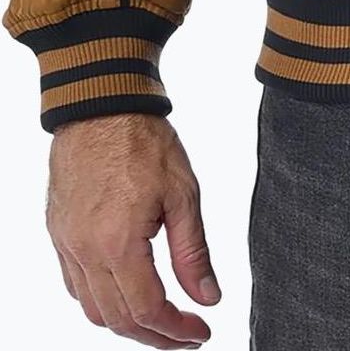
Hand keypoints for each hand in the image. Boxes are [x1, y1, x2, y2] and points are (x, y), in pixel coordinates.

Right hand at [45, 111, 219, 344]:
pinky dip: (101, 300)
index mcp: (118, 243)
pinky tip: (126, 292)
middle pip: (118, 320)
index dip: (176, 331)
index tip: (201, 333)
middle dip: (155, 335)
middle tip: (185, 335)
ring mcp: (67, 244)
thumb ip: (193, 253)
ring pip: (93, 309)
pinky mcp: (58, 233)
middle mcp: (85, 252)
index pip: (147, 310)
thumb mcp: (183, 193)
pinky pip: (75, 285)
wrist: (102, 105)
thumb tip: (208, 298)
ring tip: (160, 318)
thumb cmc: (144, 141)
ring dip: (127, 322)